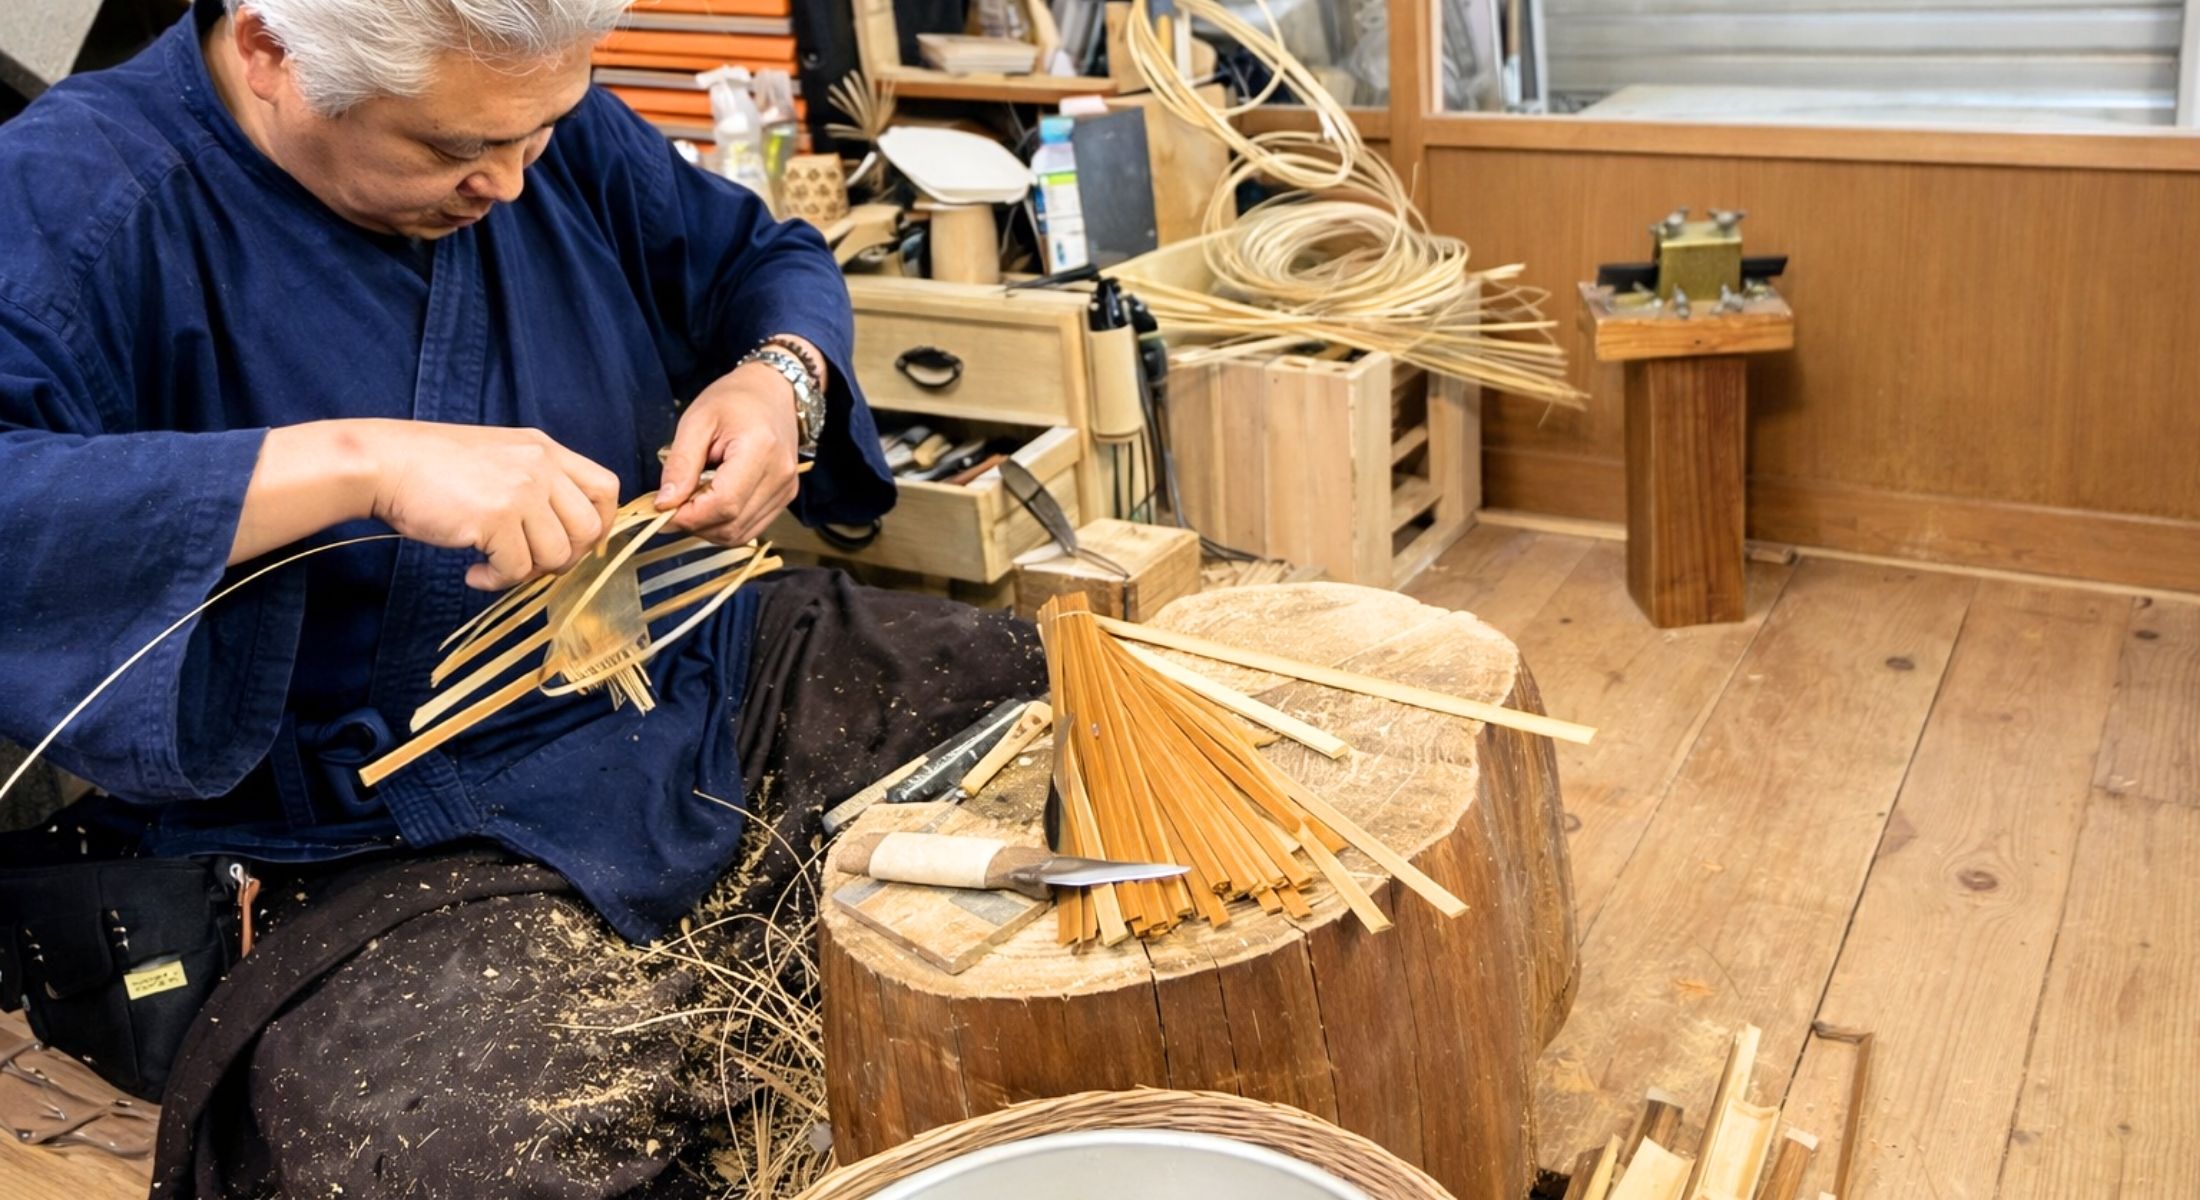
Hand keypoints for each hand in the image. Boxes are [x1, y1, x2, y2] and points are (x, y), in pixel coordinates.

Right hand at [361, 420, 620, 590]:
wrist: (382, 463)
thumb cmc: (432, 468)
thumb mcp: (499, 458)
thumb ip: (536, 485)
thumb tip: (568, 538)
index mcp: (545, 449)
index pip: (606, 488)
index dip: (599, 524)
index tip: (575, 545)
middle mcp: (540, 465)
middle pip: (589, 529)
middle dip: (565, 558)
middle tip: (529, 562)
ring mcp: (521, 489)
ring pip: (557, 555)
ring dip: (527, 572)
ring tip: (495, 565)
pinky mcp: (496, 517)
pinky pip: (517, 569)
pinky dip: (497, 581)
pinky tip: (474, 573)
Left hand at [655, 359, 804, 544]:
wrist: (773, 392)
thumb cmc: (734, 400)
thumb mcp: (697, 422)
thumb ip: (680, 464)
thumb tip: (664, 504)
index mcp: (760, 450)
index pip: (723, 503)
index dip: (688, 516)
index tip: (661, 509)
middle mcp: (779, 476)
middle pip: (731, 525)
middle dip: (694, 524)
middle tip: (671, 505)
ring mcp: (786, 490)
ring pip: (739, 534)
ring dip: (708, 528)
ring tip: (691, 502)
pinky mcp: (784, 498)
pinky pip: (750, 528)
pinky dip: (724, 525)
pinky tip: (711, 504)